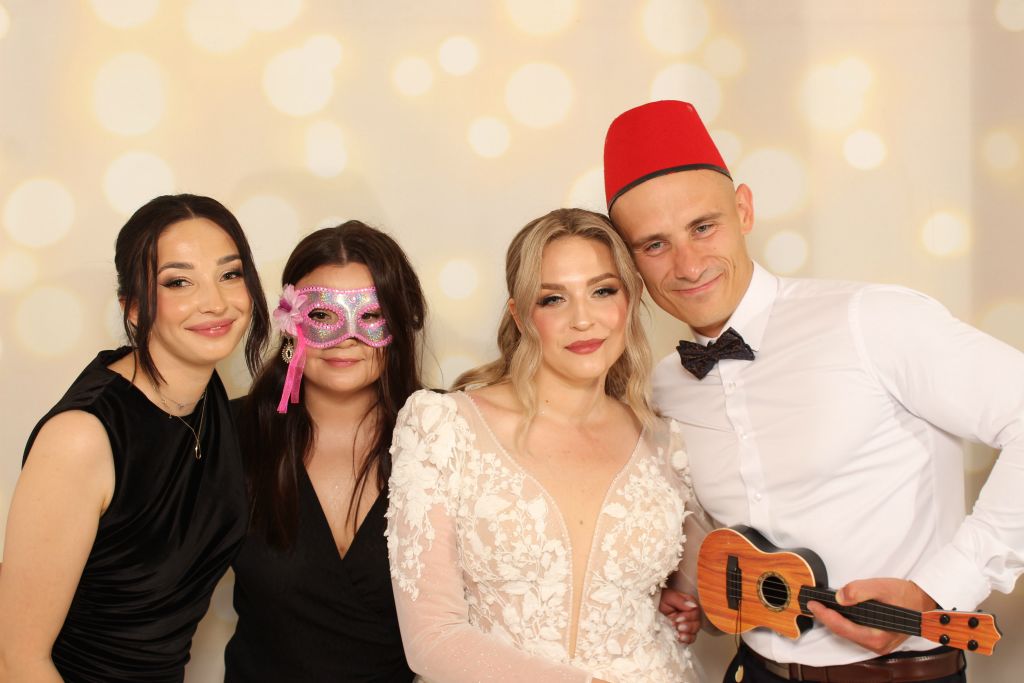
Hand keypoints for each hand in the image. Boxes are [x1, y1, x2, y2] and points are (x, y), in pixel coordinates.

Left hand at [658, 588, 700, 643]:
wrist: (649, 608)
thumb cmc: (660, 600)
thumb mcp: (668, 597)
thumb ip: (680, 601)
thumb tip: (693, 606)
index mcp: (689, 604)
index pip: (695, 611)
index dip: (688, 617)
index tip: (678, 618)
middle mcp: (690, 614)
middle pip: (696, 623)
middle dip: (688, 626)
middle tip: (678, 627)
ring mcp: (688, 625)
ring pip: (694, 632)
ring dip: (687, 634)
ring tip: (679, 634)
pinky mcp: (683, 633)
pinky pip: (689, 639)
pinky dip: (686, 640)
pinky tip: (680, 639)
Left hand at [807, 578, 936, 654]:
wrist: (923, 601)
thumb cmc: (907, 596)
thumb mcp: (883, 588)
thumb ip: (860, 591)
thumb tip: (840, 597)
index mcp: (878, 637)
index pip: (844, 628)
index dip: (826, 616)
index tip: (814, 604)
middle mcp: (877, 645)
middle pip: (844, 633)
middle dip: (826, 619)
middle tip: (813, 604)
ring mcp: (877, 643)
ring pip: (848, 633)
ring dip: (833, 620)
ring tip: (820, 607)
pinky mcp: (876, 637)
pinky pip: (854, 631)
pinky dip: (843, 621)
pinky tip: (836, 612)